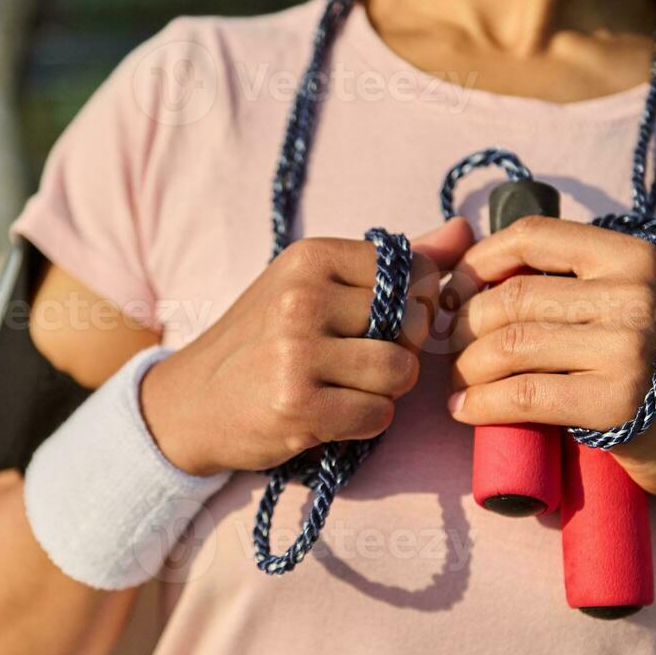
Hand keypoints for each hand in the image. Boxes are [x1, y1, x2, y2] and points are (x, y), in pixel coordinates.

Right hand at [141, 219, 474, 475]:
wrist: (191, 402)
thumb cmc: (262, 340)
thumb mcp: (315, 285)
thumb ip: (392, 264)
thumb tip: (464, 232)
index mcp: (310, 257)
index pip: (414, 271)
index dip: (414, 304)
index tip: (376, 321)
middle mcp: (302, 297)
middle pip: (413, 323)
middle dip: (401, 349)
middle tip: (355, 360)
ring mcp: (297, 352)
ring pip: (400, 371)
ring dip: (384, 390)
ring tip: (343, 388)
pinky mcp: (297, 406)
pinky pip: (378, 415)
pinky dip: (365, 422)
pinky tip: (330, 414)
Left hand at [446, 215, 655, 505]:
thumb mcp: (630, 302)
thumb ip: (572, 280)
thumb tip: (468, 268)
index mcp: (633, 257)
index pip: (532, 237)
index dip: (476, 263)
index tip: (453, 293)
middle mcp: (635, 294)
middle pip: (511, 297)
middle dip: (464, 326)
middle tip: (451, 349)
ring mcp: (629, 347)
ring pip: (509, 345)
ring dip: (467, 368)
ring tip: (458, 383)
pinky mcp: (615, 402)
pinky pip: (521, 395)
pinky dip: (480, 404)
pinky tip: (465, 410)